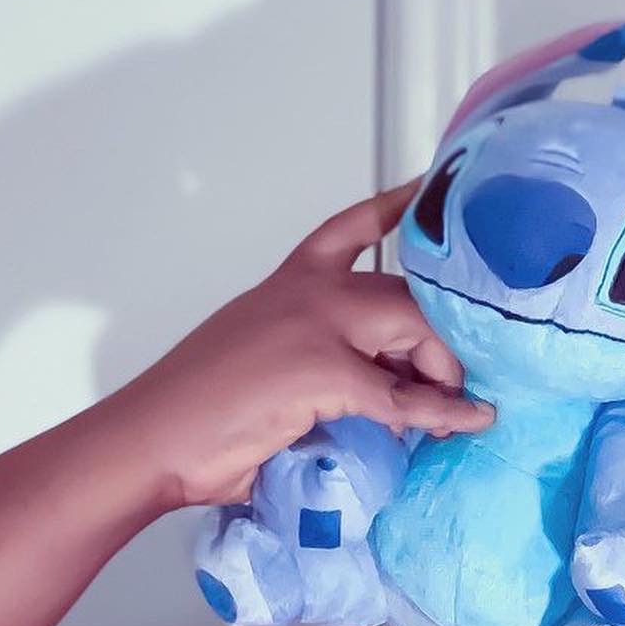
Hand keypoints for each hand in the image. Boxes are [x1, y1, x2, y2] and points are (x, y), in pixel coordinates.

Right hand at [105, 178, 494, 508]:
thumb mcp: (264, 367)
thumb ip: (319, 364)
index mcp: (287, 285)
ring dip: (444, 368)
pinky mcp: (323, 371)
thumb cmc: (199, 415)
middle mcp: (306, 293)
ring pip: (412, 325)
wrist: (153, 439)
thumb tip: (373, 402)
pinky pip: (404, 395)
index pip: (348, 229)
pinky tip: (470, 420)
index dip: (394, 208)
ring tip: (451, 406)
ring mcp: (315, 326)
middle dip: (440, 335)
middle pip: (404, 290)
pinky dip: (444, 412)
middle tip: (452, 382)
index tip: (428, 186)